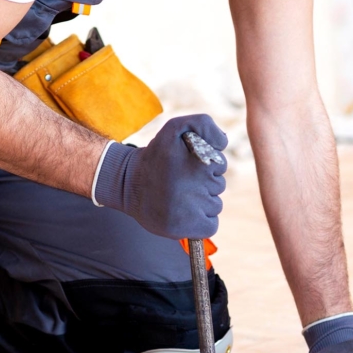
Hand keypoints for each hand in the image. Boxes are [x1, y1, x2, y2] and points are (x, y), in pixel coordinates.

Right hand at [93, 114, 227, 238]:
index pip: (220, 165)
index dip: (206, 165)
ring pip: (215, 206)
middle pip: (218, 186)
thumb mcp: (175, 128)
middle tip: (181, 182)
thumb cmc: (156, 157)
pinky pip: (211, 225)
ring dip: (203, 203)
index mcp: (197, 160)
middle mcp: (196, 184)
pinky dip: (203, 222)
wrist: (128, 184)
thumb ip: (203, 124)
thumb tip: (224, 143)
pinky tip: (186, 213)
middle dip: (204, 184)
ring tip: (180, 197)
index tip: (186, 166)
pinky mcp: (187, 228)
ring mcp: (192, 209)